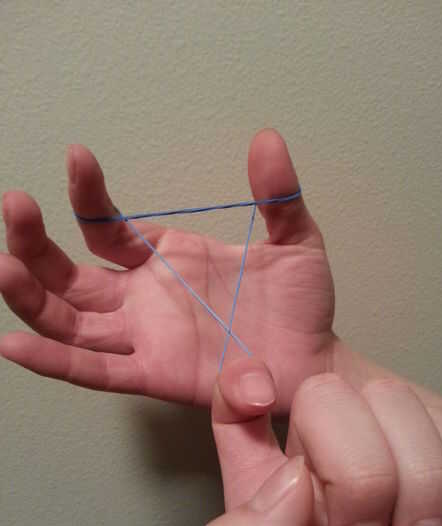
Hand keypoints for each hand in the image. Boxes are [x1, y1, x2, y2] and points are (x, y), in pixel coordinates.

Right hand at [0, 130, 333, 409]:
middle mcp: (142, 298)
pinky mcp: (153, 375)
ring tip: (3, 265)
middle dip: (35, 242)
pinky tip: (14, 345)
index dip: (87, 196)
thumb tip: (266, 138)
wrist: (315, 359)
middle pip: (69, 273)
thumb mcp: (295, 240)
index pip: (107, 228)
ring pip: (69, 320)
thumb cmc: (300, 304)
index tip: (78, 158)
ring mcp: (143, 337)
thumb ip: (278, 195)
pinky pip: (95, 371)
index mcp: (165, 259)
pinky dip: (55, 360)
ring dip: (31, 296)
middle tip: (16, 205)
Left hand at [193, 360, 441, 525]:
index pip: (239, 415)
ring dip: (411, 478)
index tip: (253, 396)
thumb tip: (289, 478)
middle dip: (350, 462)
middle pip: (325, 393)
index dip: (237, 385)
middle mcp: (330, 478)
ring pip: (391, 400)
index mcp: (272, 504)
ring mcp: (395, 475)